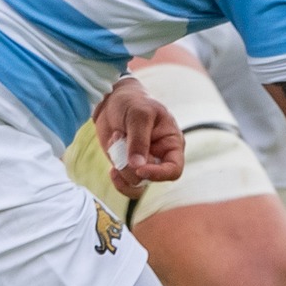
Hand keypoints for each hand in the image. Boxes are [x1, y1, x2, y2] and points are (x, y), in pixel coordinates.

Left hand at [92, 75, 183, 197]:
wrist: (112, 100)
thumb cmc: (133, 102)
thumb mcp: (139, 115)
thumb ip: (139, 140)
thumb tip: (137, 166)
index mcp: (171, 143)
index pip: (174, 169)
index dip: (158, 174)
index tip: (140, 168)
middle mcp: (160, 157)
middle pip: (150, 178)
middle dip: (131, 165)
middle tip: (119, 139)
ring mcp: (143, 163)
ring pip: (136, 183)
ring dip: (121, 167)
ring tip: (115, 140)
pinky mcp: (127, 166)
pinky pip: (126, 185)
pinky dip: (117, 180)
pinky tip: (112, 169)